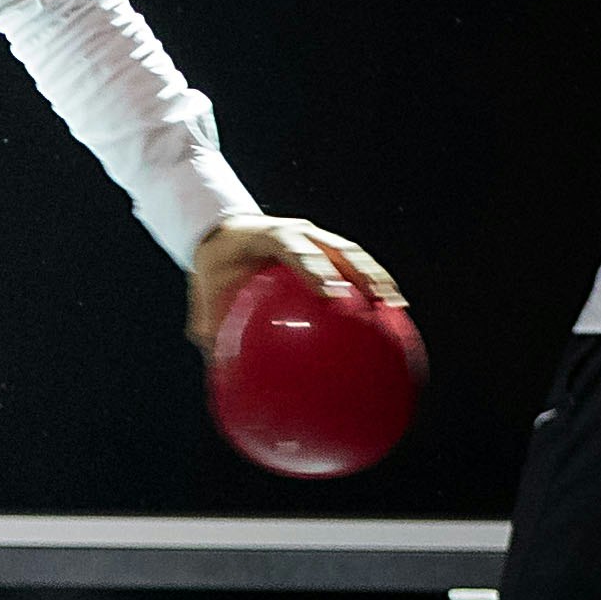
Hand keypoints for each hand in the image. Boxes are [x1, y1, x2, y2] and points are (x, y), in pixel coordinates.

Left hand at [184, 216, 401, 353]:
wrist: (224, 235)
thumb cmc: (216, 266)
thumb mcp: (205, 290)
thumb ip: (208, 322)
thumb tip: (215, 367)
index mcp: (267, 236)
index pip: (292, 247)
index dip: (314, 267)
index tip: (331, 295)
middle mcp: (298, 232)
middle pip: (335, 247)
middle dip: (358, 271)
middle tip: (375, 300)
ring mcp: (316, 238)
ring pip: (353, 254)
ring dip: (376, 277)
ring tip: (396, 305)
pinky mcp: (327, 247)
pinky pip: (353, 265)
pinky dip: (371, 283)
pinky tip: (388, 312)